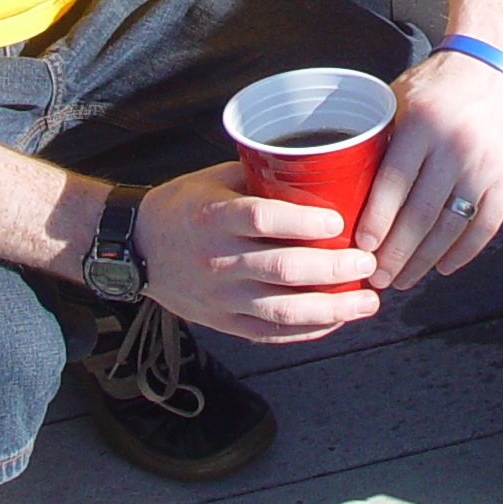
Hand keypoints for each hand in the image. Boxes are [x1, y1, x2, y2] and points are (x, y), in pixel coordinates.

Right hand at [134, 162, 381, 342]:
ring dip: (331, 309)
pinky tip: (336, 321)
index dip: (303, 220)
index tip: (339, 220)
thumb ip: (262, 178)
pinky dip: (308, 330)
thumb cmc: (183, 206)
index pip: (261, 219)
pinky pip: (271, 334)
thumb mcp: (215, 180)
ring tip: (367, 302)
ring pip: (282, 311)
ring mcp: (220, 298)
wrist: (134, 249)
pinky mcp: (223, 323)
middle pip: (281, 269)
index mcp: (213, 217)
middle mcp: (216, 260)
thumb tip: (320, 169)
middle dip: (333, 269)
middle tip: (367, 261)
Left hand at [355, 48, 502, 292]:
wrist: (493, 67)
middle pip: (420, 215)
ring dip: (424, 261)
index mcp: (422, 123)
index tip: (361, 248)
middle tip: (376, 276)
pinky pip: (484, 227)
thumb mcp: (399, 101)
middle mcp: (456, 145)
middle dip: (395, 253)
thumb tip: (348, 195)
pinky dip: (463, 253)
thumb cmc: (435, 88)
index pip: (394, 184)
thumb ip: (381, 142)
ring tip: (403, 279)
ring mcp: (486, 165)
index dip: (376, 221)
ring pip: (451, 228)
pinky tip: (442, 267)